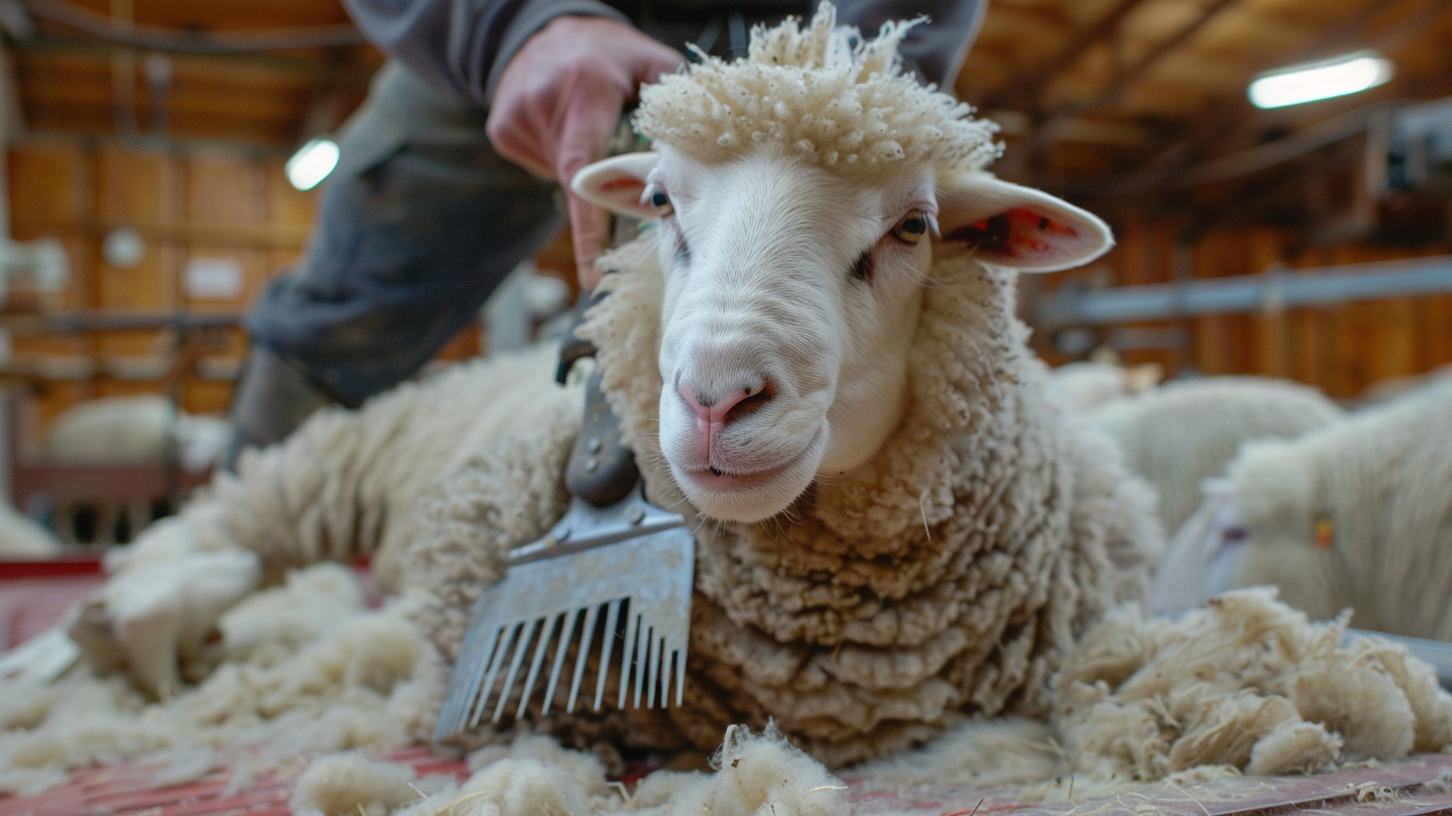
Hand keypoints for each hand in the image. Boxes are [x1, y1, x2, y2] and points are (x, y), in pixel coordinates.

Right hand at [487, 16, 682, 288]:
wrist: (540, 28)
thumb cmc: (606, 51)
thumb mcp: (646, 61)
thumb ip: (674, 99)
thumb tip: (702, 144)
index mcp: (584, 92)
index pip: (585, 169)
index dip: (589, 226)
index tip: (591, 273)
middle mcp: (543, 107)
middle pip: (579, 178)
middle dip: (605, 184)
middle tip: (622, 170)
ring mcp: (517, 122)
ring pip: (559, 174)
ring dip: (581, 166)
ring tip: (587, 123)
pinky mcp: (502, 132)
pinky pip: (539, 163)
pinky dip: (558, 155)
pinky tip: (563, 124)